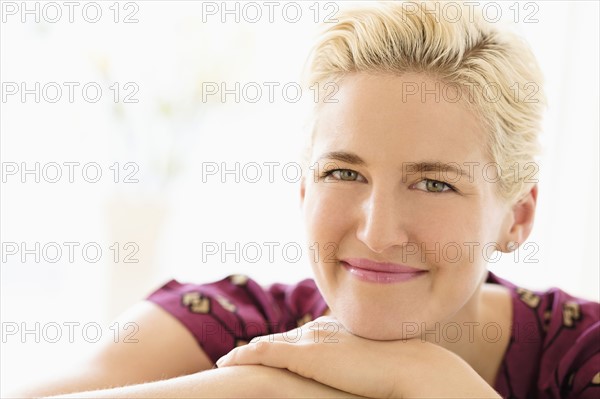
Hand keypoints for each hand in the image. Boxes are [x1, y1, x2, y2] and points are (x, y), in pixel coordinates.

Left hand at [217, 316, 500, 398]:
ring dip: (247, 351)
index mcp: (334, 332)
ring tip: (229, 359)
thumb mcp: (370, 368)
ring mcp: (309, 340)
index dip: (280, 345)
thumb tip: (356, 382)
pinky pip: (262, 352)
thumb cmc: (397, 372)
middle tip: (236, 356)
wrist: (408, 367)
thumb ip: (356, 369)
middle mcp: (318, 331)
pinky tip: (228, 361)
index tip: (266, 352)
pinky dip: (244, 355)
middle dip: (259, 347)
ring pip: (267, 343)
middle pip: (279, 338)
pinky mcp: (303, 354)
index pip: (299, 337)